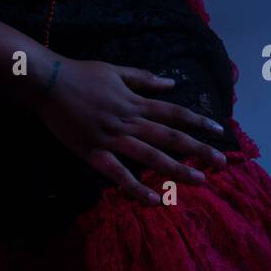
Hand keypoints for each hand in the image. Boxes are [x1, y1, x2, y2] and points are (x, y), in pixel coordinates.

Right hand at [32, 57, 227, 203]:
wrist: (48, 82)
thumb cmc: (81, 74)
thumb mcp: (116, 70)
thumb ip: (144, 78)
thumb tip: (172, 83)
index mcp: (135, 100)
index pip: (174, 112)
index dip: (198, 121)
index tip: (219, 131)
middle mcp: (129, 120)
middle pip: (170, 136)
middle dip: (198, 149)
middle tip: (221, 162)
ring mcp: (112, 138)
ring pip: (151, 156)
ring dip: (177, 169)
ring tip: (199, 180)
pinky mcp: (94, 153)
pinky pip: (118, 174)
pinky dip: (136, 188)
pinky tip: (153, 200)